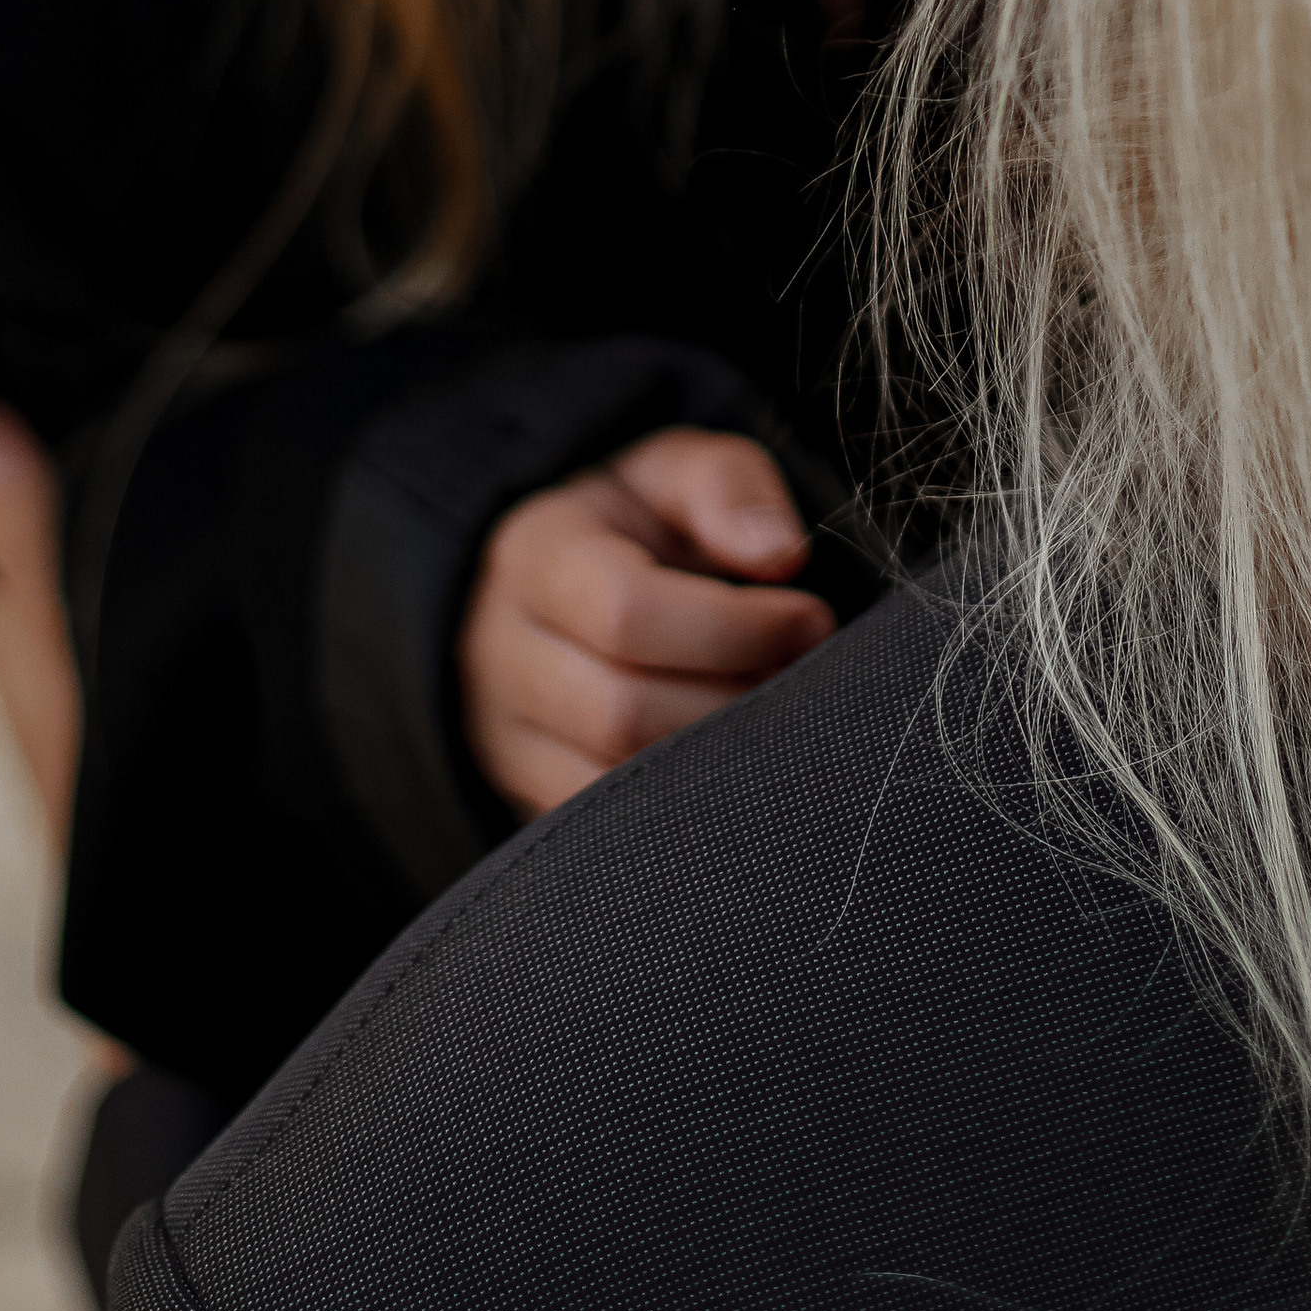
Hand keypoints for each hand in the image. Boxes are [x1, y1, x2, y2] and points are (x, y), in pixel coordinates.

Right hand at [457, 425, 836, 817]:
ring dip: (720, 764)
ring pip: (615, 789)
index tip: (810, 615)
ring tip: (774, 717)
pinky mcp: (529, 802)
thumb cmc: (635, 524)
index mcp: (534, 556)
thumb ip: (726, 488)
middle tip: (805, 675)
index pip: (624, 611)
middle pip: (622, 713)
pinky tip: (737, 768)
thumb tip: (780, 554)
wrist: (553, 585)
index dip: (735, 626)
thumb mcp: (674, 471)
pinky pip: (610, 839)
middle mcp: (500, 654)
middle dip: (737, 700)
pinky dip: (688, 813)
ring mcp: (504, 740)